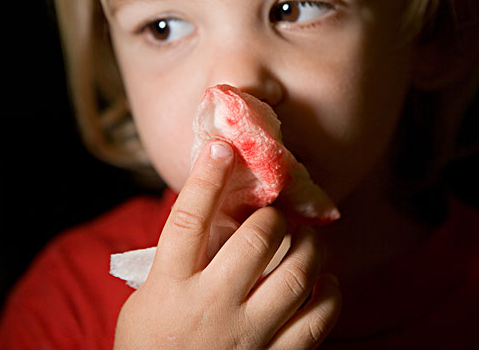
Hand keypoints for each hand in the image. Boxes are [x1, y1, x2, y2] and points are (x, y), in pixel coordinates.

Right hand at [114, 141, 341, 348]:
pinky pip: (317, 322)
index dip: (206, 180)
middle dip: (273, 218)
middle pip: (256, 241)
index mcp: (170, 287)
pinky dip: (330, 295)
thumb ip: (177, 260)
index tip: (223, 149)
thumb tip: (214, 212)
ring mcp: (245, 335)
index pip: (188, 220)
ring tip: (308, 241)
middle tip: (277, 216)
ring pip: (296, 276)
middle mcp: (210, 306)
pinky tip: (326, 283)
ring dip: (310, 248)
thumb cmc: (151, 344)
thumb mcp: (149, 298)